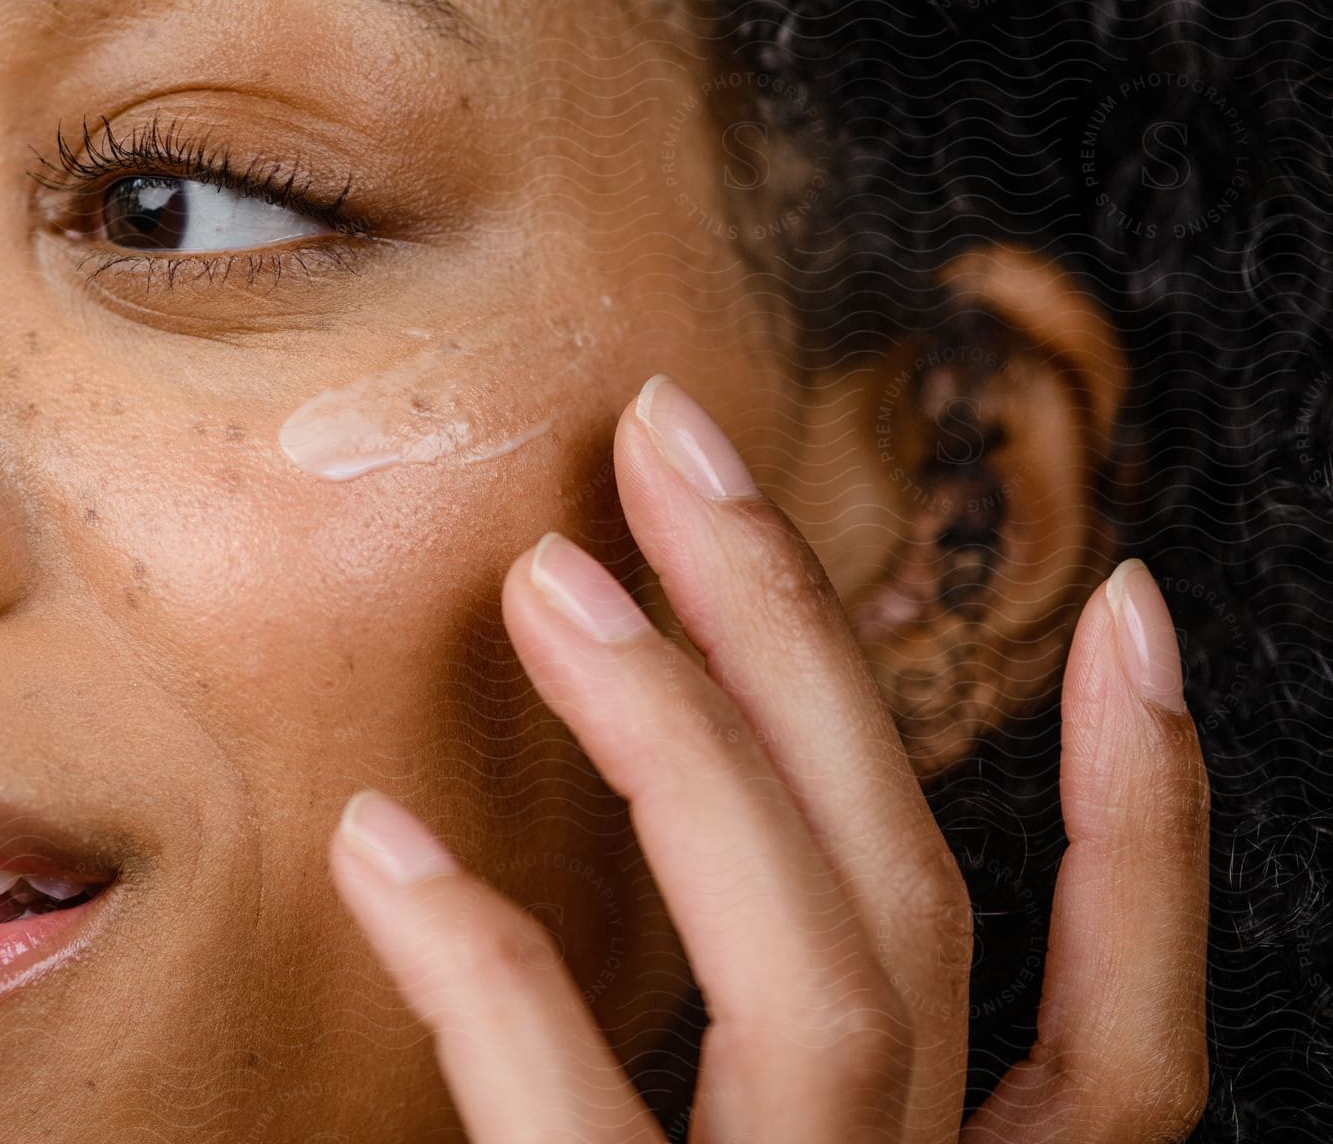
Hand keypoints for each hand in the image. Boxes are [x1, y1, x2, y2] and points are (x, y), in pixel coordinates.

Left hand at [329, 375, 1209, 1141]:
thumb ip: (744, 1080)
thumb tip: (703, 853)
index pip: (1126, 1048)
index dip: (1145, 829)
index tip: (1130, 607)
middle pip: (918, 908)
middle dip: (812, 653)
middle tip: (675, 450)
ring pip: (821, 980)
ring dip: (691, 746)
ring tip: (552, 583)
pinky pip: (578, 1115)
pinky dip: (493, 970)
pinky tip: (382, 845)